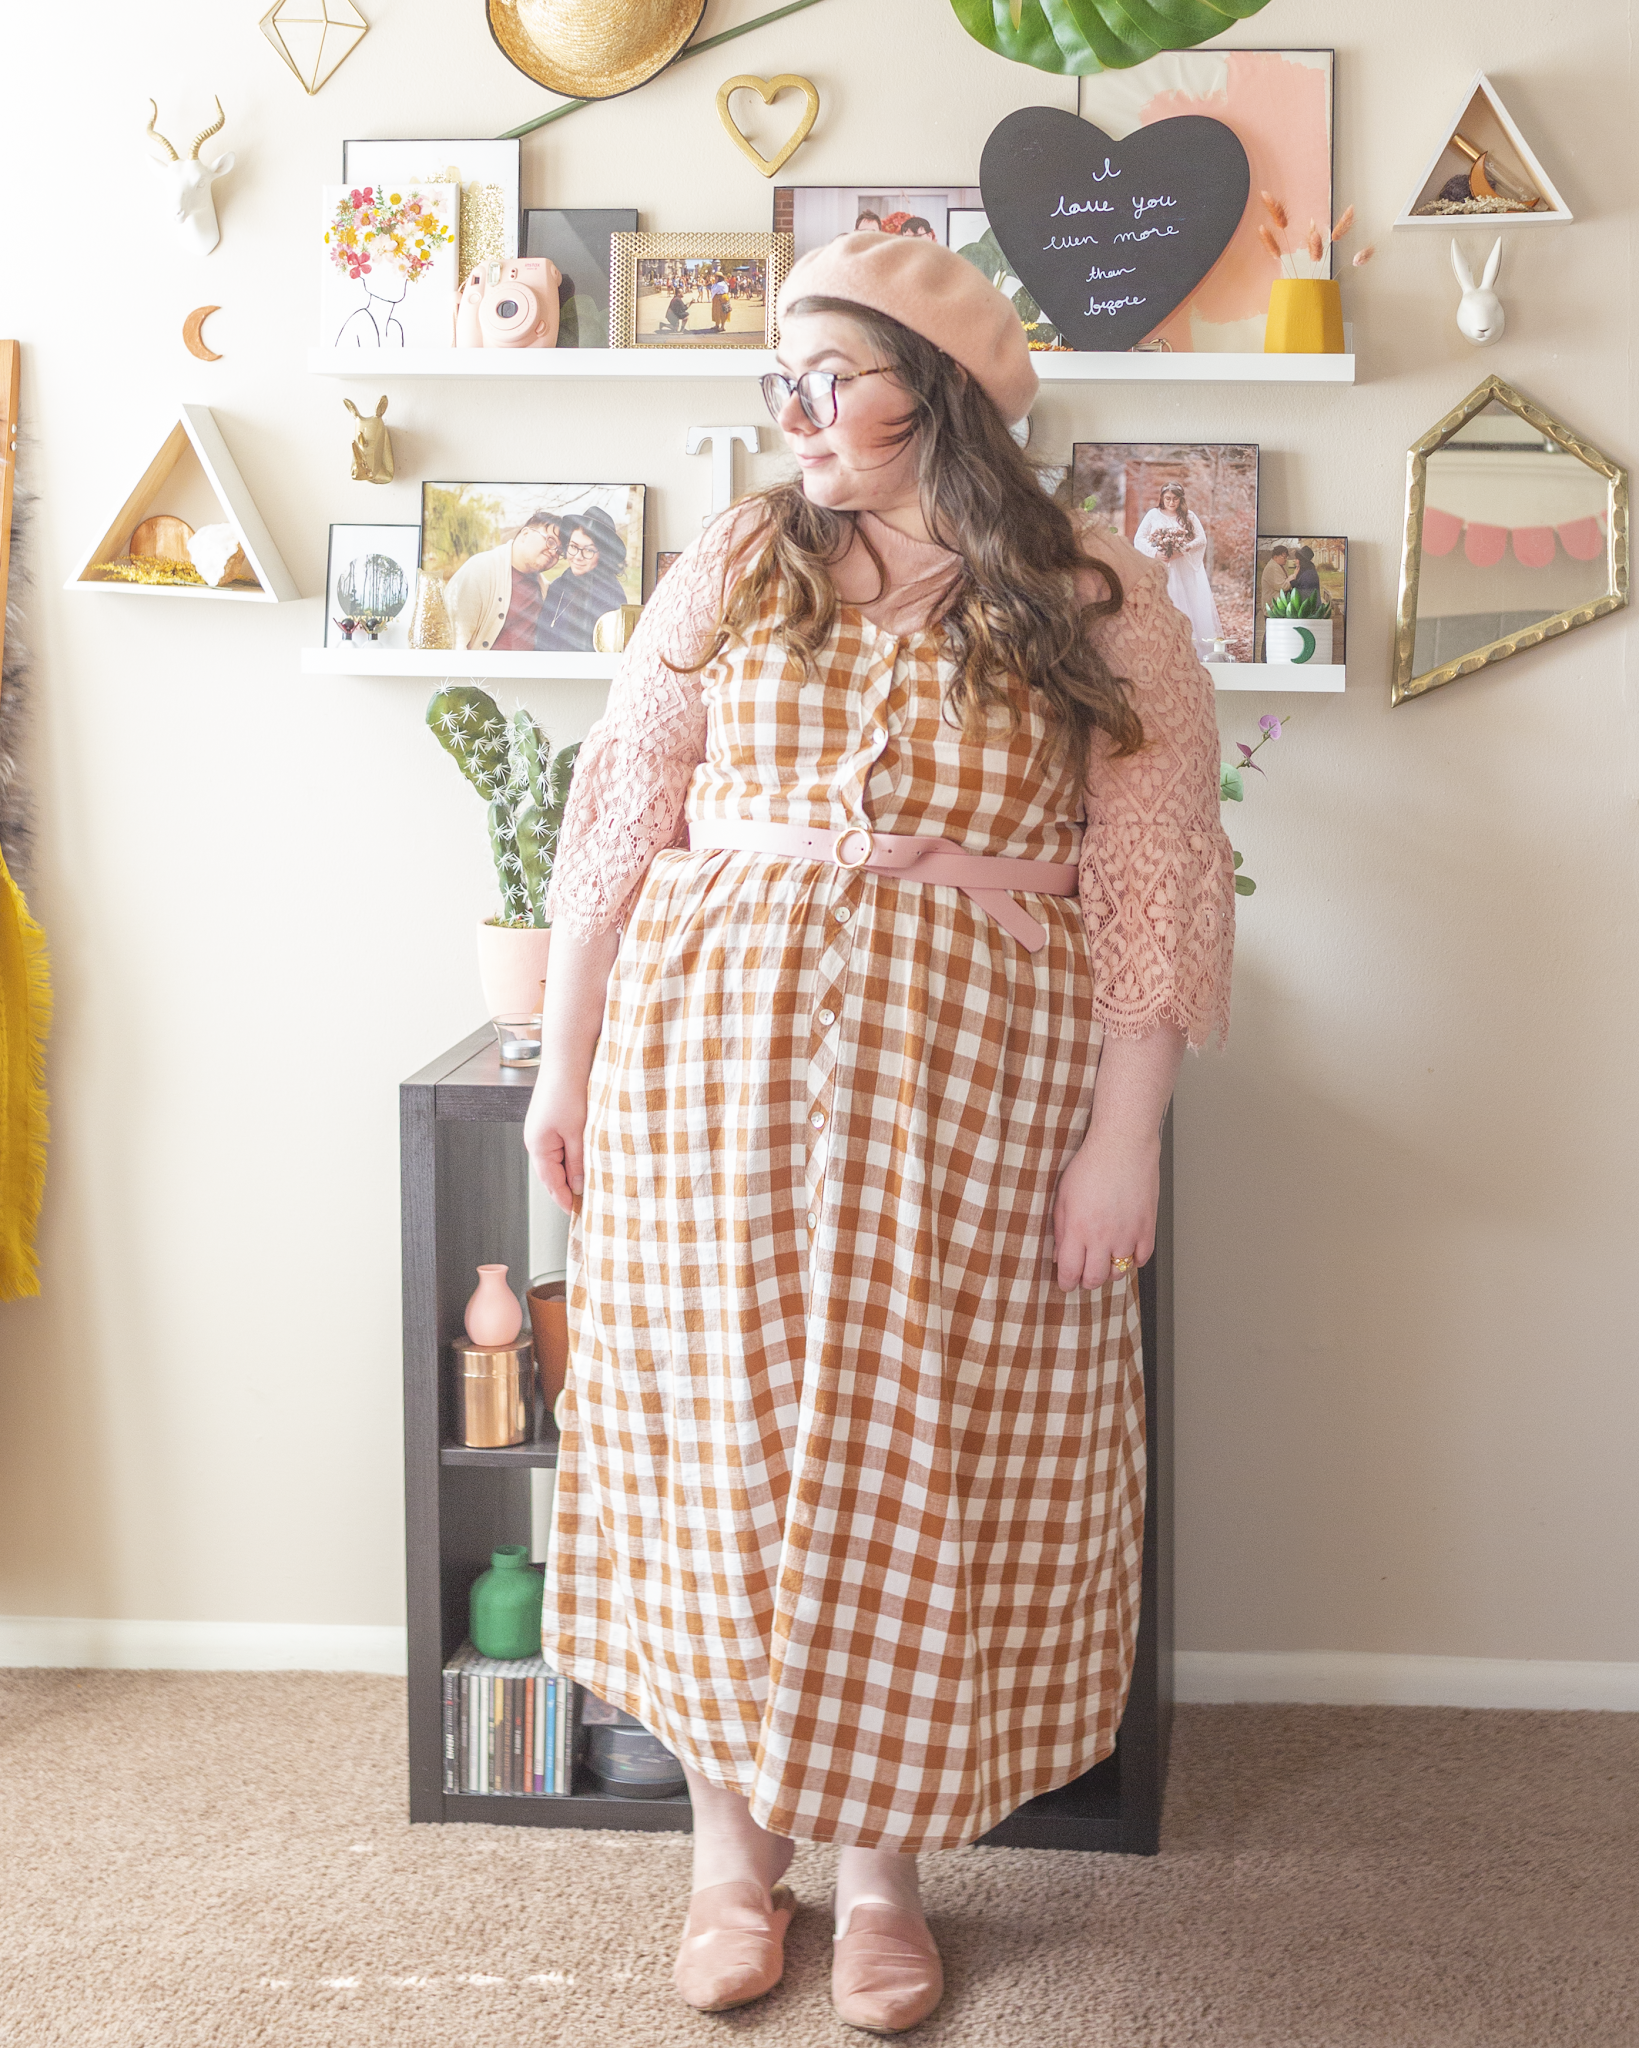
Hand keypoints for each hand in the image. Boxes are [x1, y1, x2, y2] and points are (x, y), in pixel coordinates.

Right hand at [524, 1052, 592, 1214]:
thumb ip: (578, 1161)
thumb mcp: (577, 1132)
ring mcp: (542, 1128)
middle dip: (568, 1188)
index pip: (551, 1184)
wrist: (568, 1058)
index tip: (578, 1214)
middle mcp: (536, 1139)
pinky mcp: (552, 1118)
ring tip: (590, 1183)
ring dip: (572, 1170)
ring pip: (558, 1159)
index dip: (565, 1200)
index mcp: (538, 1146)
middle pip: (552, 1173)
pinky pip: (561, 1145)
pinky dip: (572, 1154)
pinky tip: (586, 1156)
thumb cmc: (569, 1091)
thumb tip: (578, 1185)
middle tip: (587, 1203)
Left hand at [1051, 1122, 1160, 1290]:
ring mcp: (1128, 1234)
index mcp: (1079, 1229)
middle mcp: (1104, 1237)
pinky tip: (1125, 1250)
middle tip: (1084, 1274)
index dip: (1066, 1283)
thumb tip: (1059, 1255)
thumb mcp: (1063, 1197)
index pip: (1070, 1272)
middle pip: (1095, 1279)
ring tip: (1104, 1259)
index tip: (1066, 1283)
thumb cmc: (1091, 1165)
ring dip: (1109, 1270)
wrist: (1123, 1146)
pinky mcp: (1147, 1227)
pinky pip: (1142, 1258)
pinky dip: (1133, 1259)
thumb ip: (1061, 1229)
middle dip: (1087, 1281)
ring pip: (1119, 1272)